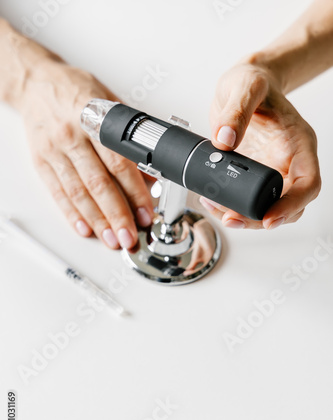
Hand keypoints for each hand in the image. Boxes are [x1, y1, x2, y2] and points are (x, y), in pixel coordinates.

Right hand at [21, 58, 153, 248]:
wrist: (36, 83)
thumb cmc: (75, 90)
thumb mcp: (109, 104)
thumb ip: (129, 139)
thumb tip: (148, 173)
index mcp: (93, 120)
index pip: (118, 163)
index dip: (134, 192)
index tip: (146, 212)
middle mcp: (71, 137)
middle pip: (98, 184)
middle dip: (117, 215)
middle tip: (130, 237)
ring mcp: (54, 151)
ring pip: (78, 194)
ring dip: (98, 221)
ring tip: (112, 240)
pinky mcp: (41, 162)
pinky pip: (58, 193)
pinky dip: (72, 214)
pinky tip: (85, 228)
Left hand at [200, 61, 320, 228]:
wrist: (245, 82)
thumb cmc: (254, 81)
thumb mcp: (246, 85)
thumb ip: (236, 110)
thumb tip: (225, 141)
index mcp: (298, 142)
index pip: (308, 182)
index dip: (292, 205)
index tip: (269, 218)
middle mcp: (289, 161)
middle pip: (288, 204)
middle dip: (261, 219)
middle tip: (231, 219)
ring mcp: (272, 169)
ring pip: (268, 207)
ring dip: (244, 216)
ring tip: (217, 210)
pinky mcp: (253, 173)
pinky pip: (248, 198)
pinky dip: (231, 205)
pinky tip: (214, 200)